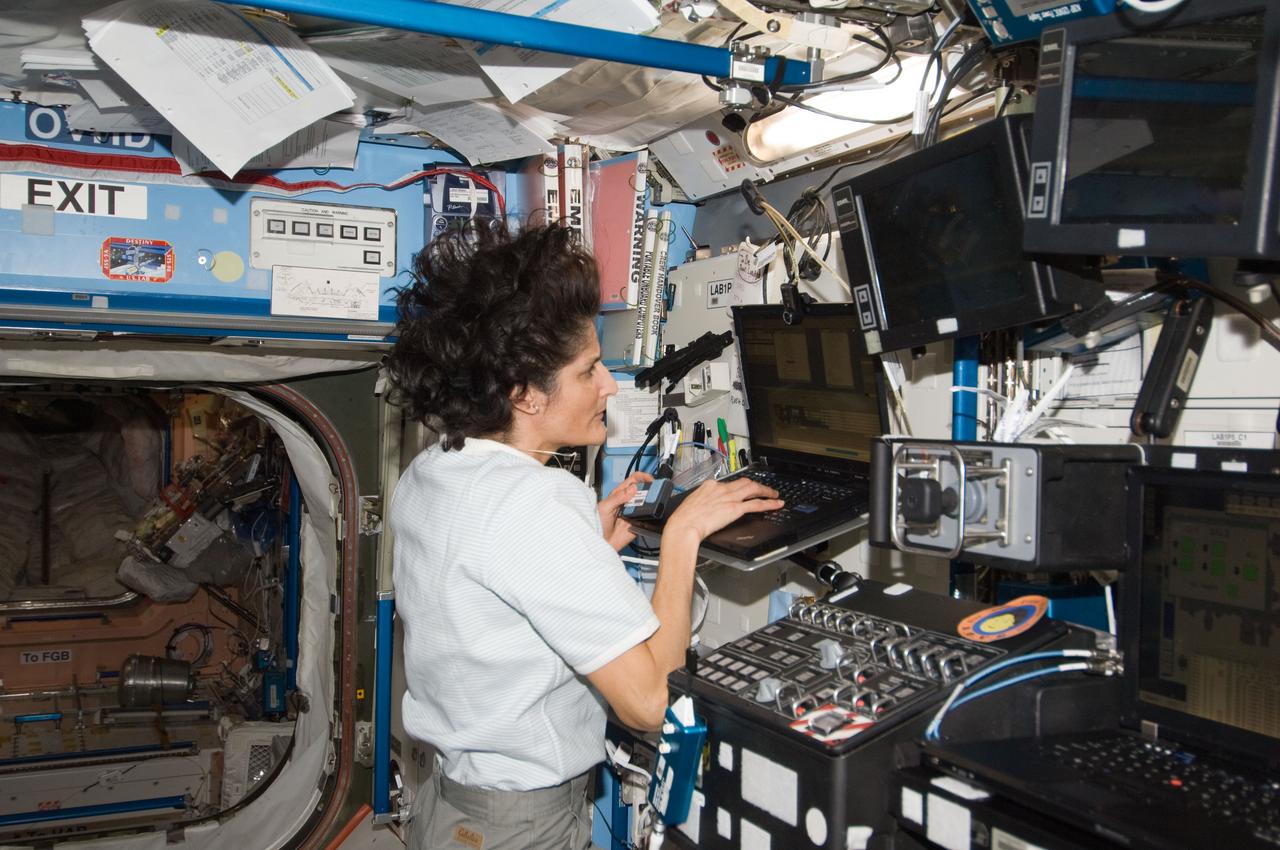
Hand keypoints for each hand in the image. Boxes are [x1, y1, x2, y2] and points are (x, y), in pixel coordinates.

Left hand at [598, 472, 654, 550]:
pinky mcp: (638, 523)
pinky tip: (648, 516)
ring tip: (649, 505)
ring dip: (651, 503)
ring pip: (648, 504)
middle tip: (652, 493)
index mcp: (619, 494)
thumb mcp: (604, 507)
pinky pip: (648, 518)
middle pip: (643, 491)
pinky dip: (651, 516)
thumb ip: (618, 497)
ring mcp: (634, 512)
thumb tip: (633, 489)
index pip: (633, 480)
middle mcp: (628, 502)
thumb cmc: (596, 523)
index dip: (643, 477)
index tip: (650, 479)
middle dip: (650, 490)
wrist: (600, 542)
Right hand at [666, 477, 783, 542]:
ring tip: (774, 494)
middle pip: (745, 482)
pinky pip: (756, 504)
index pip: (730, 482)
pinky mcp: (735, 509)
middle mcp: (721, 488)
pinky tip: (777, 504)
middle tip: (764, 489)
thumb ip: (704, 501)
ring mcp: (730, 497)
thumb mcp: (693, 503)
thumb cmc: (684, 519)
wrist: (684, 525)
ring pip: (753, 489)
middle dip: (757, 485)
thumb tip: (708, 506)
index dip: (739, 486)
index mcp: (710, 485)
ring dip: (766, 491)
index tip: (743, 489)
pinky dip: (769, 503)